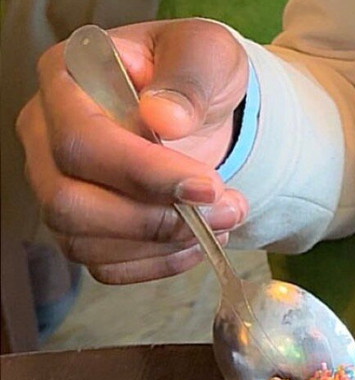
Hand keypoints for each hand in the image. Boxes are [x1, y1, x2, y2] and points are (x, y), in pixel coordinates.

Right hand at [17, 19, 250, 283]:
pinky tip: (198, 241)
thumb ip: (188, 79)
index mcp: (65, 80)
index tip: (206, 186)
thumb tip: (164, 118)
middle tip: (226, 208)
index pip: (82, 141)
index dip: (143, 173)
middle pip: (68, 201)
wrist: (205, 109)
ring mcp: (58, 185)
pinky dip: (159, 263)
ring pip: (82, 241)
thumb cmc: (197, 73)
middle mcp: (45, 135)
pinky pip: (107, 265)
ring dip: (162, 244)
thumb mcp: (206, 55)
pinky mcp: (83, 227)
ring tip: (222, 221)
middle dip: (154, 219)